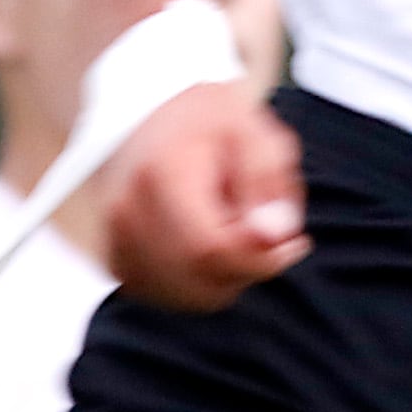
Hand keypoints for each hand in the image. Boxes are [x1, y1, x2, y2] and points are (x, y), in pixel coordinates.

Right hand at [99, 79, 308, 309]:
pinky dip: (200, 282)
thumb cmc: (210, 122)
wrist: (150, 115)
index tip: (296, 243)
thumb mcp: (254, 133)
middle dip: (248, 268)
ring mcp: (116, 241)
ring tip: (239, 231)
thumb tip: (275, 237)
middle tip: (271, 233)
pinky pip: (168, 294)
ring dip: (226, 277)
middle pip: (198, 281)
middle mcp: (128, 214)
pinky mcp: (116, 260)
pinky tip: (214, 243)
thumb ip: (267, 182)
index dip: (260, 259)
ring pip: (185, 296)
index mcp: (163, 175)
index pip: (210, 249)